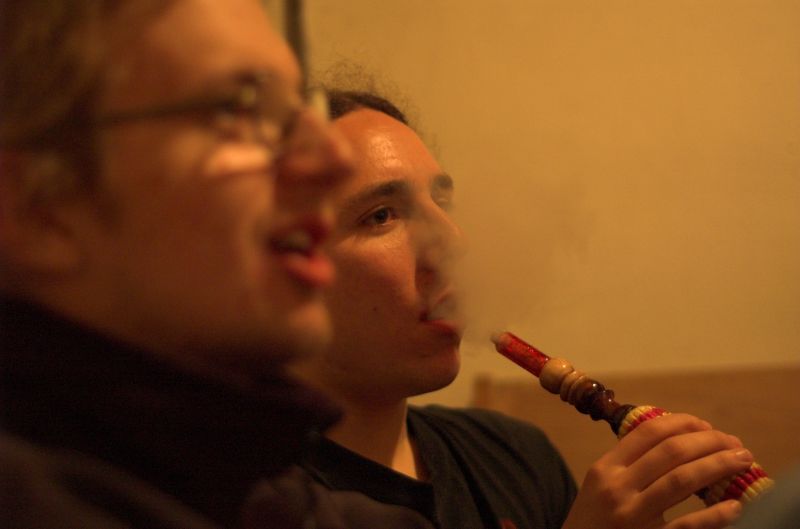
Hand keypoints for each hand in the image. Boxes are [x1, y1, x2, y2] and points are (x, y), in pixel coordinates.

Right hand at [561, 413, 751, 528]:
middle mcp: (618, 488)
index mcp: (605, 468)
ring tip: (742, 460)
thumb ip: (628, 465)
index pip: (647, 432)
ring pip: (682, 480)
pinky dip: (715, 515)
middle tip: (733, 442)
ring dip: (718, 465)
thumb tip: (679, 443)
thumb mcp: (599, 485)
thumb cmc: (593, 521)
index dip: (682, 423)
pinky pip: (688, 526)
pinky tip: (734, 506)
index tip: (705, 425)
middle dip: (709, 441)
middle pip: (671, 452)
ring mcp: (634, 517)